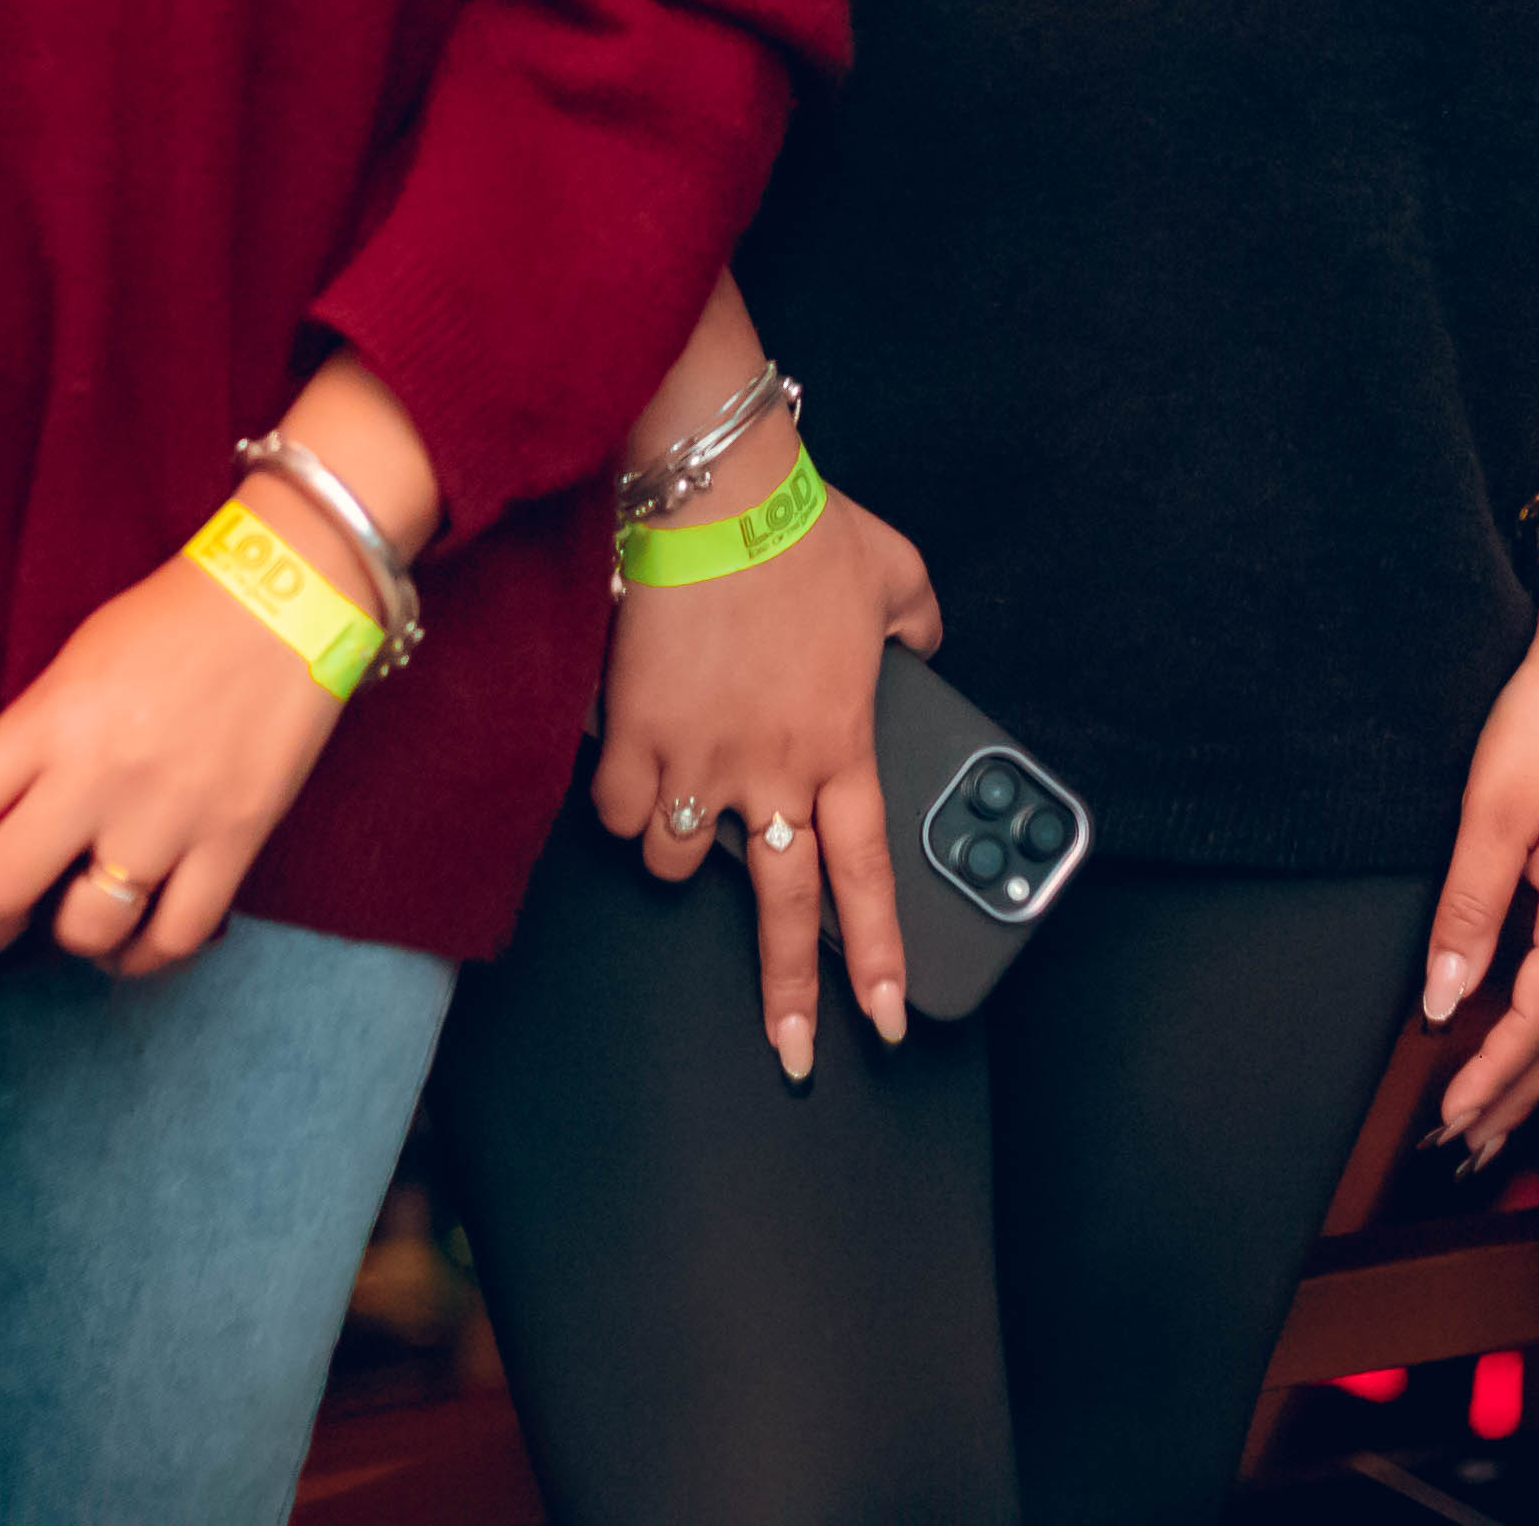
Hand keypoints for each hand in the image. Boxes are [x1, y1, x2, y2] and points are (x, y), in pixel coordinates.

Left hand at [0, 545, 357, 978]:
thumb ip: (26, 743)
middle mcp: (97, 778)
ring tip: (75, 919)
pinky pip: (175, 936)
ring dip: (68, 938)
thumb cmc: (172, 621)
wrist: (288, 595)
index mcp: (47, 723)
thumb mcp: (72, 667)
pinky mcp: (234, 841)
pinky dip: (144, 955)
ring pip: (87, 929)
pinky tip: (133, 941)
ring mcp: (168, 817)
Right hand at [593, 470, 939, 1082]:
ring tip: (678, 810)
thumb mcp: (897, 573)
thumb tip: (925, 643)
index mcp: (842, 741)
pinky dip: (616, 799)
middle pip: (782, 908)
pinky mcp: (632, 736)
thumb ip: (919, 624)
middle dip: (786, 993)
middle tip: (789, 1048)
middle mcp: (773, 770)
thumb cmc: (800, 525)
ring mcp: (699, 761)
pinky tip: (625, 768)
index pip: (868, 874)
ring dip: (675, 848)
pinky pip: (613, 810)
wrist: (714, 490)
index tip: (884, 1017)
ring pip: (673, 860)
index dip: (877, 956)